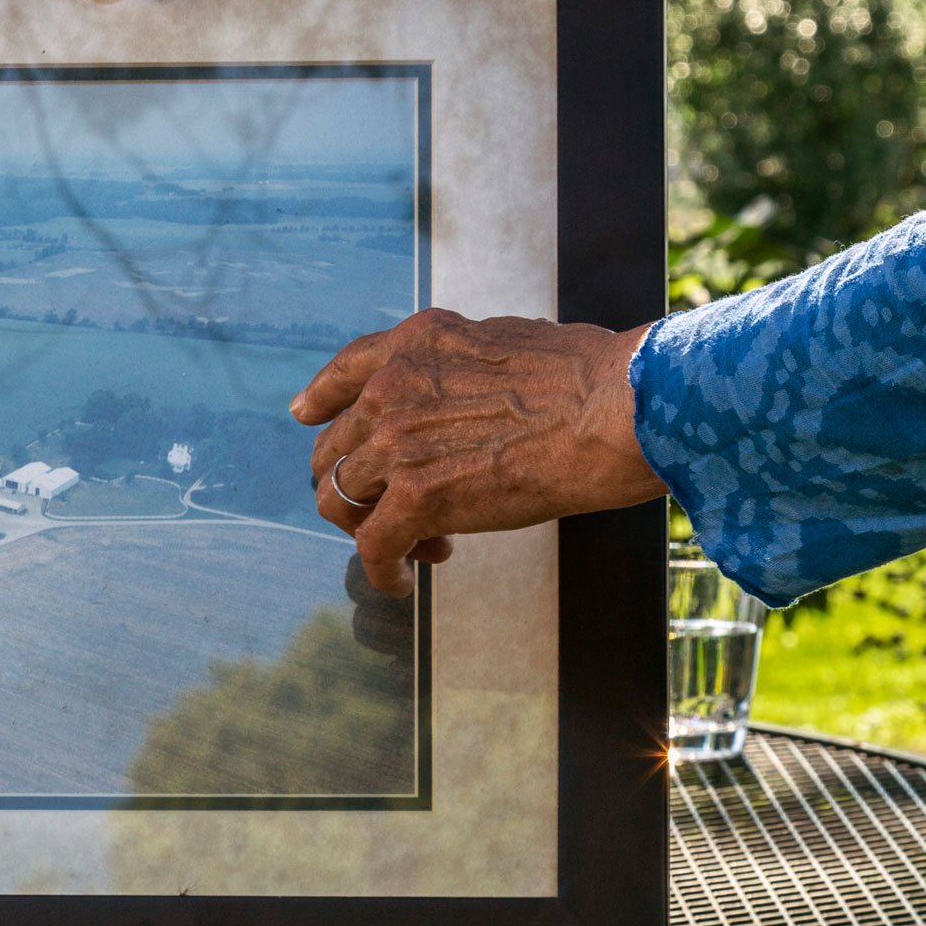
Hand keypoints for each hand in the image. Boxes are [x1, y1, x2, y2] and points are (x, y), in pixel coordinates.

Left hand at [296, 309, 664, 594]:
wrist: (616, 407)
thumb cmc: (590, 378)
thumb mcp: (503, 342)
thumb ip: (463, 366)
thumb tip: (471, 391)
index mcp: (413, 344)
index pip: (344, 373)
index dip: (323, 403)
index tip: (309, 418)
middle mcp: (390, 388)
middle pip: (336, 449)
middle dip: (365, 485)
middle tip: (406, 510)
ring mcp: (396, 443)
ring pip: (341, 500)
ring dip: (375, 529)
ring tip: (424, 546)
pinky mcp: (417, 498)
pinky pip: (372, 546)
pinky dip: (383, 571)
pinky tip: (404, 584)